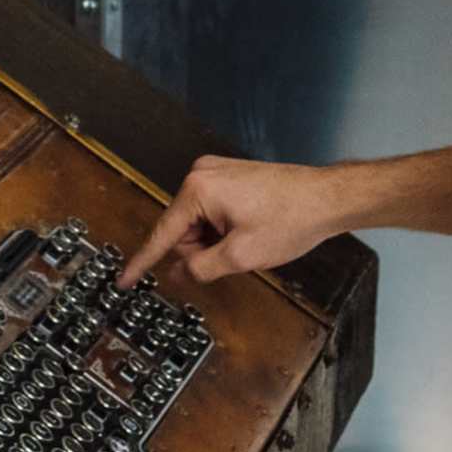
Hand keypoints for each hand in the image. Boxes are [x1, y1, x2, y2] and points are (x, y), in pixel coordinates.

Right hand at [124, 155, 350, 287]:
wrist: (326, 198)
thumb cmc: (291, 219)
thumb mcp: (241, 256)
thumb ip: (202, 268)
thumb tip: (179, 273)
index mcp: (198, 189)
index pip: (162, 234)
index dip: (144, 262)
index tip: (125, 279)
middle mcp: (201, 174)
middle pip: (182, 230)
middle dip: (201, 250)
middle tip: (234, 256)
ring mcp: (215, 172)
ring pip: (198, 223)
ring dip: (215, 240)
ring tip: (248, 239)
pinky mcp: (228, 176)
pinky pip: (211, 211)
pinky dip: (223, 228)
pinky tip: (247, 230)